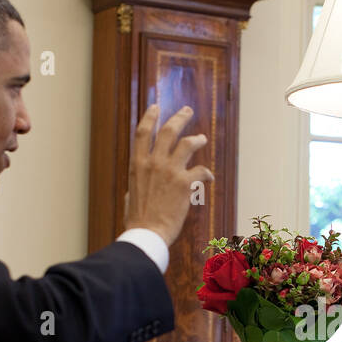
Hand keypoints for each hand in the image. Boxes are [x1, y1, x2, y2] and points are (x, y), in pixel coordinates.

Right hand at [123, 104, 214, 246]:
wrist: (148, 233)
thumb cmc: (138, 219)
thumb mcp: (132, 192)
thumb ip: (140, 179)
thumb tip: (144, 178)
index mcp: (137, 164)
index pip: (143, 133)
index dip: (150, 117)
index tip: (156, 107)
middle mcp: (153, 163)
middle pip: (168, 131)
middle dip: (180, 118)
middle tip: (188, 111)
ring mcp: (170, 171)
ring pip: (188, 143)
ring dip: (197, 139)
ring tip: (202, 138)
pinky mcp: (185, 183)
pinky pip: (202, 170)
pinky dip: (207, 174)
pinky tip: (209, 178)